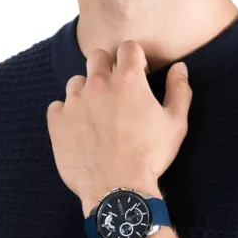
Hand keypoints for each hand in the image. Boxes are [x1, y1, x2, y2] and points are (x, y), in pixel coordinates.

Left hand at [46, 40, 191, 214]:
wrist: (117, 190)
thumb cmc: (150, 157)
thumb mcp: (175, 123)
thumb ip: (179, 90)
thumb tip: (180, 67)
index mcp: (128, 80)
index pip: (127, 47)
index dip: (134, 58)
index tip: (138, 74)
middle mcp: (98, 84)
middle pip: (97, 57)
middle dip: (108, 67)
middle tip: (116, 91)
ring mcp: (74, 101)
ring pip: (76, 81)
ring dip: (87, 91)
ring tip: (97, 114)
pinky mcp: (57, 121)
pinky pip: (58, 105)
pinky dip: (67, 113)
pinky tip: (79, 129)